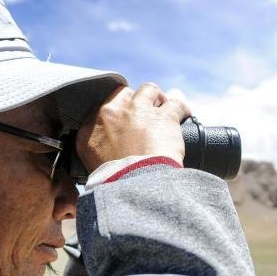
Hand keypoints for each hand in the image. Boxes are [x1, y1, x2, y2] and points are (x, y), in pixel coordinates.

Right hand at [75, 82, 190, 172]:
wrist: (134, 185)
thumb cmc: (115, 181)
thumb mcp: (93, 165)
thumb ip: (96, 150)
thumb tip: (110, 147)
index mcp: (91, 127)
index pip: (105, 108)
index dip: (119, 112)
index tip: (126, 121)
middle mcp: (112, 113)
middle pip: (126, 94)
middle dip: (136, 101)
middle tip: (145, 116)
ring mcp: (138, 111)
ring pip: (149, 90)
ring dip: (157, 98)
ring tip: (164, 108)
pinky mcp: (164, 116)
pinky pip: (176, 103)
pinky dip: (182, 107)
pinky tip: (185, 114)